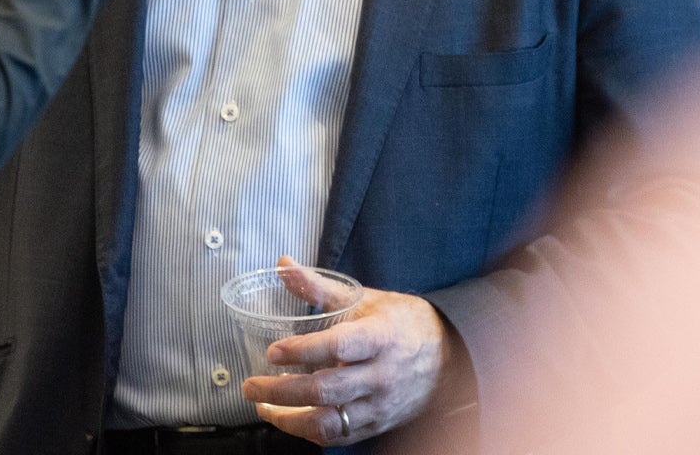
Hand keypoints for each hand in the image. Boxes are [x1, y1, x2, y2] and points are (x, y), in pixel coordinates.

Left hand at [242, 257, 451, 445]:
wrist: (448, 356)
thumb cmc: (401, 323)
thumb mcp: (365, 299)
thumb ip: (320, 286)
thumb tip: (283, 264)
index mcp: (380, 338)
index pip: (339, 346)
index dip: (304, 350)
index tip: (273, 352)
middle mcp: (381, 376)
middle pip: (326, 390)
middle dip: (281, 391)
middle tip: (251, 385)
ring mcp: (380, 405)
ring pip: (329, 423)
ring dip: (289, 419)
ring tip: (262, 407)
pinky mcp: (377, 425)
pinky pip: (338, 436)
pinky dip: (308, 431)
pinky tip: (288, 419)